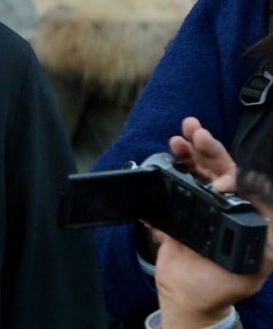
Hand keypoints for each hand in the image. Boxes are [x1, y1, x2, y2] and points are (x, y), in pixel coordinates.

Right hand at [151, 117, 272, 326]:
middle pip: (217, 167)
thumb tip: (267, 201)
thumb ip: (266, 235)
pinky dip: (168, 169)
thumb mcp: (259, 263)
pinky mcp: (176, 211)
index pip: (242, 180)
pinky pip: (172, 184)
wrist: (188, 298)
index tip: (220, 178)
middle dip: (207, 147)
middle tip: (195, 131)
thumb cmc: (226, 284)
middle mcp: (223, 204)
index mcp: (245, 213)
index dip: (230, 169)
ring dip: (188, 151)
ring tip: (179, 138)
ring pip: (195, 170)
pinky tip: (167, 157)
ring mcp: (199, 206)